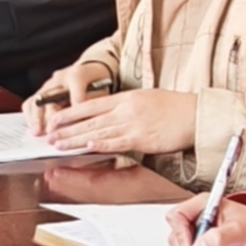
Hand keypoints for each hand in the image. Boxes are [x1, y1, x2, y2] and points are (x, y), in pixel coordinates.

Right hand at [25, 62, 113, 130]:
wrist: (88, 73)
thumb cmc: (96, 85)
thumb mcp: (102, 92)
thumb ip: (93, 103)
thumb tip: (82, 119)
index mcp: (79, 73)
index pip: (77, 81)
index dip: (77, 99)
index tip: (78, 116)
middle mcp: (60, 77)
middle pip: (51, 95)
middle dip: (50, 115)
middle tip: (51, 130)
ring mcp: (48, 84)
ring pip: (37, 100)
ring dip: (36, 117)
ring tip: (36, 131)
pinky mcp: (41, 92)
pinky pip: (30, 103)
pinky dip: (30, 116)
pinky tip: (33, 128)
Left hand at [44, 87, 199, 157]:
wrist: (196, 114)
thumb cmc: (174, 107)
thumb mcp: (145, 98)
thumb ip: (125, 106)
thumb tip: (107, 113)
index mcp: (126, 98)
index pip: (91, 105)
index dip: (70, 113)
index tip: (55, 119)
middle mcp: (126, 109)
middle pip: (90, 120)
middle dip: (67, 129)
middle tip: (49, 135)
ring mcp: (133, 124)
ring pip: (98, 132)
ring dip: (76, 140)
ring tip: (59, 144)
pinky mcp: (142, 138)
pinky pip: (117, 143)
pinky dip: (101, 145)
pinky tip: (87, 148)